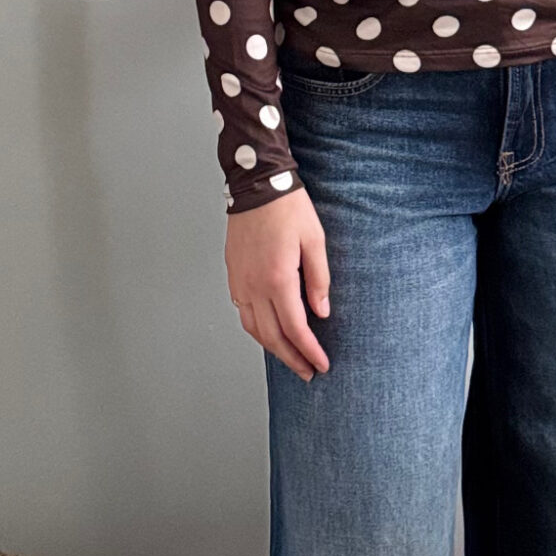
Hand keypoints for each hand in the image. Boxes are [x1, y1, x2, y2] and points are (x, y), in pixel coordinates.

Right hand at [225, 185, 331, 381]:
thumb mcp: (315, 240)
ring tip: (290, 357)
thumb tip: (321, 312)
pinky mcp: (233, 274)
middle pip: (272, 337)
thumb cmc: (288, 207)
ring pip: (254, 328)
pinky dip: (257, 328)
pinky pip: (243, 312)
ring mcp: (240, 281)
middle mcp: (254, 285)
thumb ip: (319, 279)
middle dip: (292, 359)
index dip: (309, 351)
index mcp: (277, 279)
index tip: (321, 364)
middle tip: (307, 372)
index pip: (295, 329)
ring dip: (273, 348)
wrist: (257, 183)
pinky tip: (268, 329)